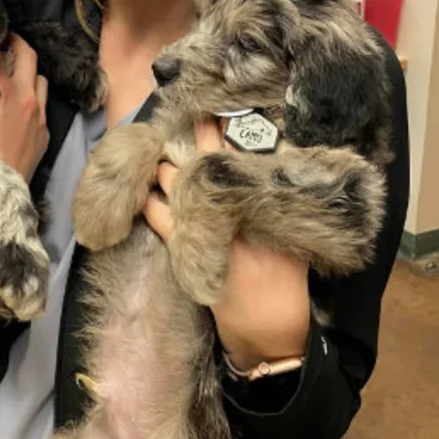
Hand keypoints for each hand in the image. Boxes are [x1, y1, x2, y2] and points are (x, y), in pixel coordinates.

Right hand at [0, 35, 49, 181]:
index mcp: (4, 95)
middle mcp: (27, 101)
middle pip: (29, 57)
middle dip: (17, 44)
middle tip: (4, 40)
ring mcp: (40, 117)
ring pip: (41, 80)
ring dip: (29, 72)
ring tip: (13, 72)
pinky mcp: (45, 134)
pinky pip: (43, 105)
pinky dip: (34, 97)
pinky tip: (20, 103)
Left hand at [142, 119, 312, 369]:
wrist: (271, 328)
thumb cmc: (287, 281)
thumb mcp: (294, 234)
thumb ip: (281, 202)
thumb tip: (270, 164)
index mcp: (265, 202)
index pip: (242, 154)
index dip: (226, 131)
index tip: (217, 110)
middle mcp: (237, 210)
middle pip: (207, 162)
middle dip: (195, 138)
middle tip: (187, 117)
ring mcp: (210, 229)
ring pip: (178, 184)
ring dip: (167, 167)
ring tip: (162, 152)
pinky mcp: (188, 251)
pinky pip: (161, 218)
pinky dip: (150, 201)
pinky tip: (144, 191)